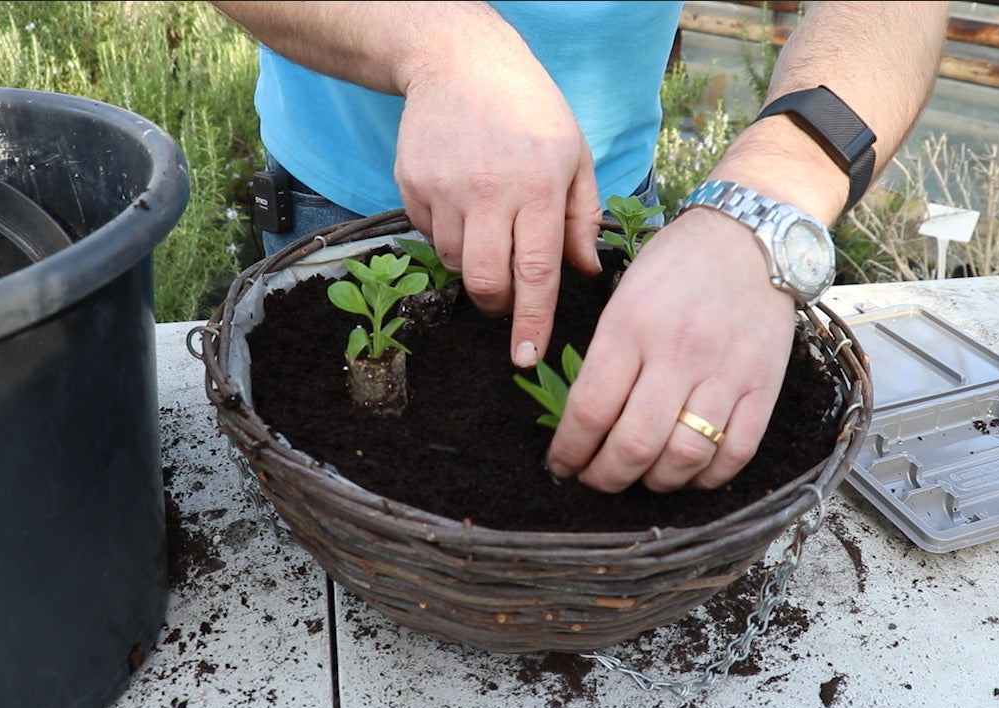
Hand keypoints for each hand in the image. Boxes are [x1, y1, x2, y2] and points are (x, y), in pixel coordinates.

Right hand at [393, 35, 601, 368]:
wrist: (459, 61)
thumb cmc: (529, 108)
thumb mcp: (575, 155)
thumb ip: (582, 219)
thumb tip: (586, 273)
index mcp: (538, 187)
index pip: (536, 272)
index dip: (533, 321)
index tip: (527, 356)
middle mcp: (489, 192)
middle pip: (486, 281)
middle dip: (497, 306)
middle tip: (506, 302)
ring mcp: (444, 189)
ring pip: (455, 262)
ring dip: (473, 266)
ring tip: (488, 231)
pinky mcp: (412, 184)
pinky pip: (429, 235)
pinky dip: (447, 236)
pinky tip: (462, 203)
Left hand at [546, 208, 797, 492]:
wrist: (749, 237)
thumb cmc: (676, 265)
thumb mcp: (623, 296)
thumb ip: (606, 356)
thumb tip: (584, 420)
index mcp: (631, 327)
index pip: (590, 410)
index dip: (570, 451)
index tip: (561, 464)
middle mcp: (677, 354)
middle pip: (635, 444)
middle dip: (605, 476)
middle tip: (595, 479)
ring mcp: (724, 372)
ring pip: (684, 456)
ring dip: (655, 482)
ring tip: (641, 477)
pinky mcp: (763, 385)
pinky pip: (735, 452)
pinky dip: (707, 477)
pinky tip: (688, 473)